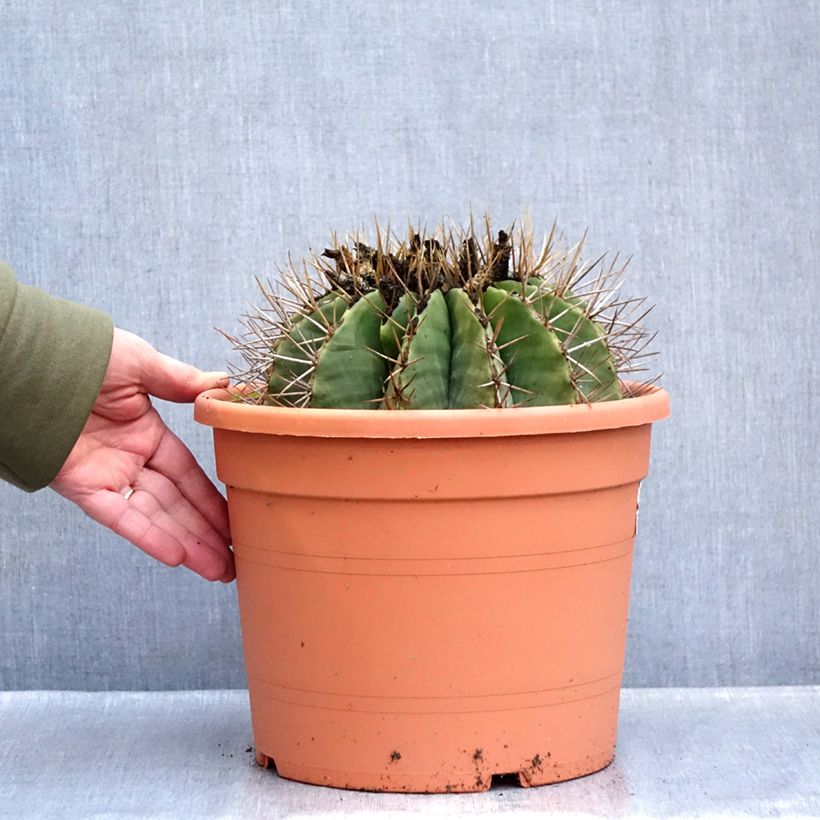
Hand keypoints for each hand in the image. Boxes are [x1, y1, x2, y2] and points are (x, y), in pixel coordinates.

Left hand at [51, 328, 234, 582]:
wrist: (34, 363)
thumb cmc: (84, 355)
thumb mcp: (141, 365)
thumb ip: (181, 381)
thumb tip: (224, 383)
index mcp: (146, 433)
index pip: (188, 474)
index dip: (212, 500)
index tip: (236, 522)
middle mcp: (129, 460)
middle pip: (177, 504)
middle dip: (206, 534)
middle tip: (234, 563)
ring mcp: (107, 476)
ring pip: (155, 517)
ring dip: (187, 544)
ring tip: (218, 571)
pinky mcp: (81, 486)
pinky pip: (119, 516)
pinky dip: (147, 536)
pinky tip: (177, 556)